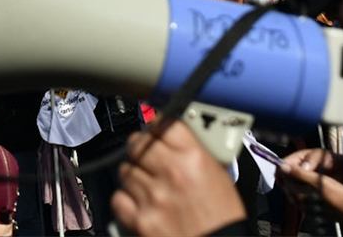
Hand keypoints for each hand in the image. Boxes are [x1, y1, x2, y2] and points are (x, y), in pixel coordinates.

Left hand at [112, 118, 245, 236]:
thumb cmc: (224, 218)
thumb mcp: (219, 174)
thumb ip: (194, 150)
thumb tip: (174, 135)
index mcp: (193, 157)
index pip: (163, 123)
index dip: (157, 125)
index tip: (155, 130)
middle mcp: (171, 172)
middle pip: (137, 142)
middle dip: (140, 147)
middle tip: (146, 155)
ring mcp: (153, 196)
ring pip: (125, 169)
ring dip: (133, 174)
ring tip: (147, 184)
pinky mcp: (140, 219)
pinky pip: (118, 197)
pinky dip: (125, 199)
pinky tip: (139, 202)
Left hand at [276, 148, 342, 230]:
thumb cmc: (335, 193)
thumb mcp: (317, 180)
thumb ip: (299, 173)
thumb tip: (283, 167)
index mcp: (298, 194)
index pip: (283, 178)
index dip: (282, 168)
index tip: (285, 161)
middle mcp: (299, 202)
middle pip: (287, 185)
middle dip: (287, 174)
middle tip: (290, 165)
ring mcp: (305, 206)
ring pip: (293, 191)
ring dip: (294, 181)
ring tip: (298, 172)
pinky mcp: (312, 208)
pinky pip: (300, 196)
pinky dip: (300, 188)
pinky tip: (307, 184)